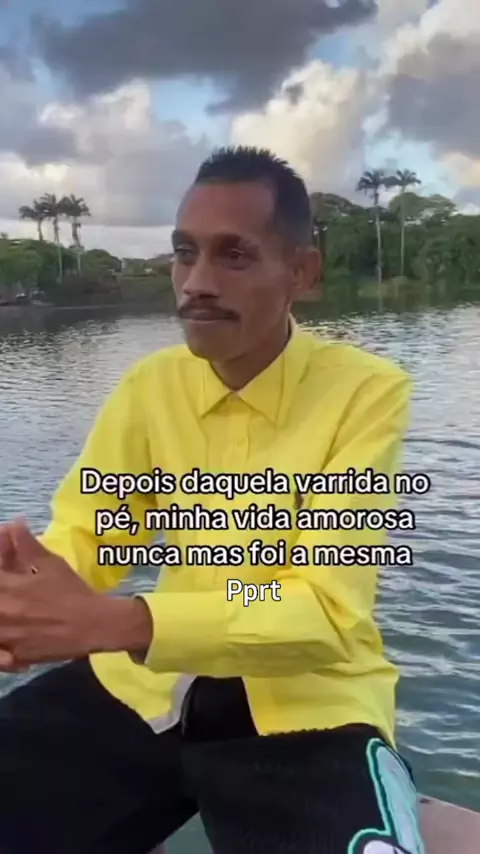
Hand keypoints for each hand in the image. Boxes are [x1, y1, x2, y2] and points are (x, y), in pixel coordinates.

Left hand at [0, 520, 152, 671]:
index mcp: (8, 588)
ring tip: (14, 607)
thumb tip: (15, 524)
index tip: (7, 563)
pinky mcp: (13, 656)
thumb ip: (27, 545)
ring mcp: (6, 637)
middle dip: (3, 581)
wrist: (94, 626)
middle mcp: (2, 612)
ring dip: (3, 610)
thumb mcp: (51, 564)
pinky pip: (0, 653)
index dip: (1, 560)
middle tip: (14, 582)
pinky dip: (3, 647)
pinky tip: (10, 636)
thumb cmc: (73, 592)